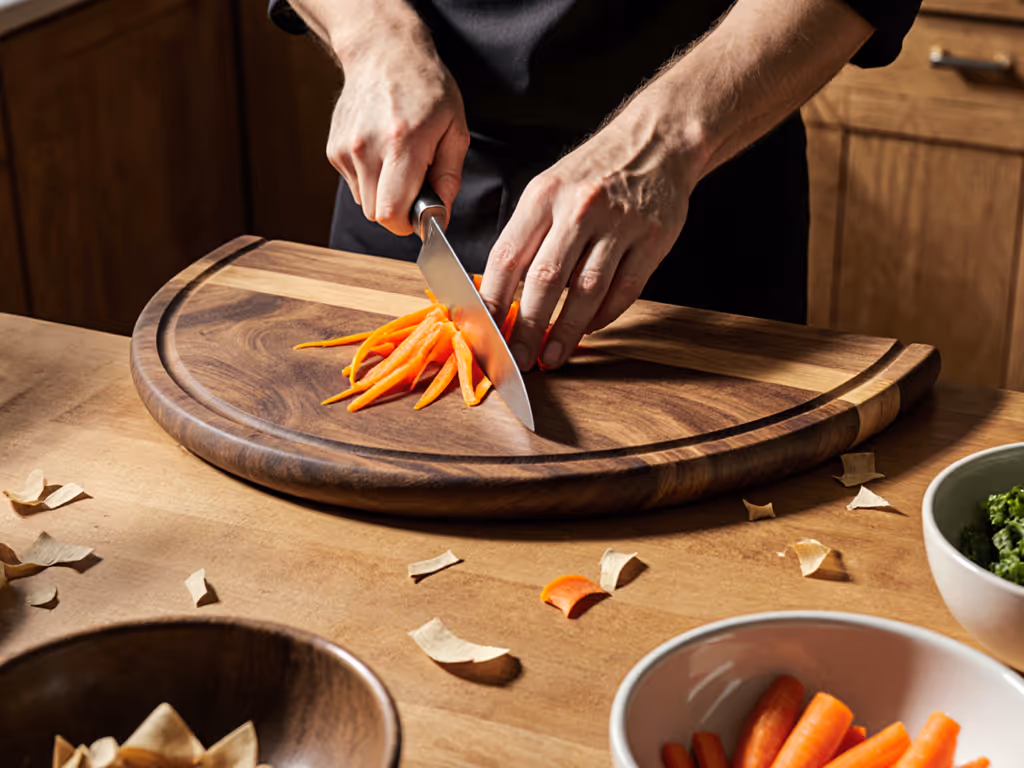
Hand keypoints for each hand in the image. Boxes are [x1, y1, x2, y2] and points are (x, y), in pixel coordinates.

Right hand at [327, 37, 469, 235]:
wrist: (384, 53)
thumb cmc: (426, 89)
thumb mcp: (455, 130)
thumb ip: (449, 178)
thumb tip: (441, 217)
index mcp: (402, 144)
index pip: (390, 213)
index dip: (407, 225)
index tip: (421, 215)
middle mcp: (367, 148)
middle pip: (376, 215)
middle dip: (398, 210)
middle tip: (415, 183)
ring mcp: (345, 148)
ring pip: (364, 202)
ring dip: (384, 193)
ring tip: (398, 161)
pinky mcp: (333, 149)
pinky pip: (355, 184)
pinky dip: (370, 178)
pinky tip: (381, 151)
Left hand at [478, 97, 700, 370]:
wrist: (657, 141)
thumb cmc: (594, 172)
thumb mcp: (549, 189)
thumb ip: (527, 237)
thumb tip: (500, 294)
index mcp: (544, 196)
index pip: (507, 258)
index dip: (493, 301)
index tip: (487, 332)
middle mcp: (579, 208)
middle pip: (545, 280)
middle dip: (528, 328)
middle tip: (519, 359)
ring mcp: (619, 224)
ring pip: (586, 291)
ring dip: (567, 331)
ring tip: (552, 356)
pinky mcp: (653, 238)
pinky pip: (624, 289)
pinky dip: (604, 316)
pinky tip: (590, 329)